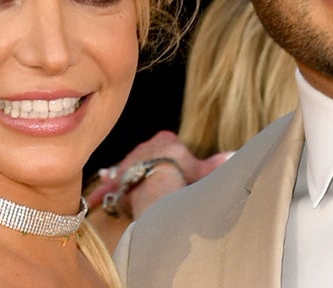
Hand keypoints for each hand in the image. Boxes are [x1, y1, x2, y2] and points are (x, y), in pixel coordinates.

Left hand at [86, 131, 230, 219]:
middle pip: (146, 155)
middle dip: (148, 164)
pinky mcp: (117, 177)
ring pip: (127, 167)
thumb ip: (217, 163)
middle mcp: (144, 146)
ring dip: (126, 175)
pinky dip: (104, 187)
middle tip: (153, 179)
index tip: (174, 165)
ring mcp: (129, 160)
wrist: (158, 181)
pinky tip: (97, 191)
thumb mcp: (202, 169)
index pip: (167, 143)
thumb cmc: (182, 173)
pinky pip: (108, 183)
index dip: (171, 155)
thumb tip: (235, 155)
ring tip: (125, 184)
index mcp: (165, 140)